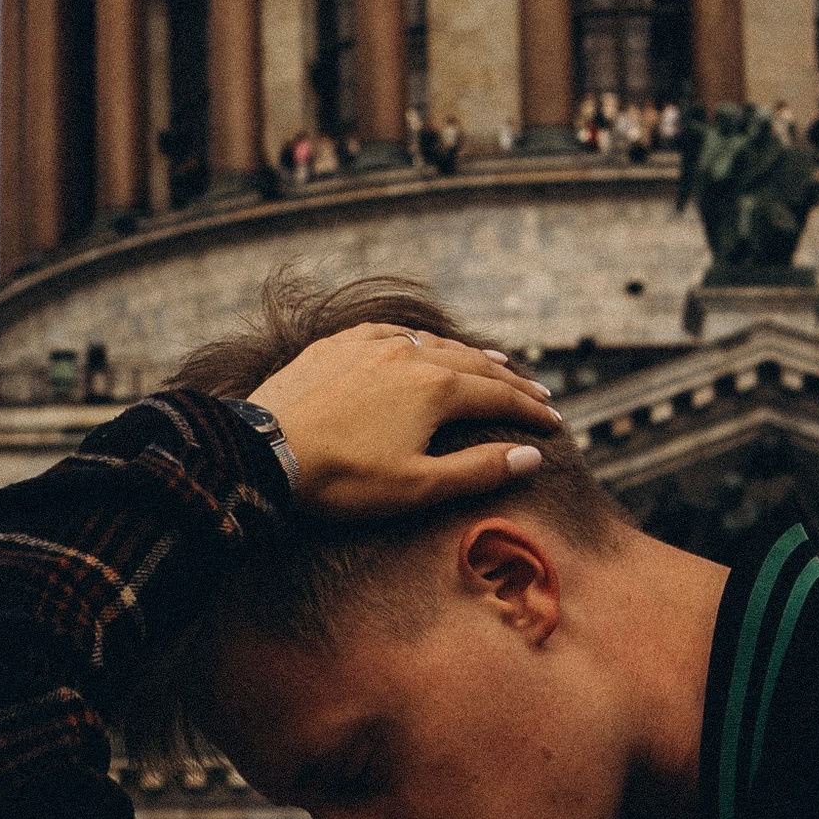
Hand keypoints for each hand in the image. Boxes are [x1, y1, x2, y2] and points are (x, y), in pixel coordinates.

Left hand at [250, 324, 557, 521]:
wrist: (264, 452)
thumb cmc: (343, 478)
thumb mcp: (418, 486)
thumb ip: (479, 470)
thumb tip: (531, 458)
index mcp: (435, 387)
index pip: (499, 396)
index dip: (530, 411)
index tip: (554, 424)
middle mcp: (410, 354)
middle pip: (474, 364)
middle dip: (510, 382)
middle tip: (538, 393)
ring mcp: (370, 344)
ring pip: (434, 342)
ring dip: (469, 354)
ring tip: (494, 362)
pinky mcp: (336, 345)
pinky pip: (391, 332)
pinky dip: (420, 340)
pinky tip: (420, 344)